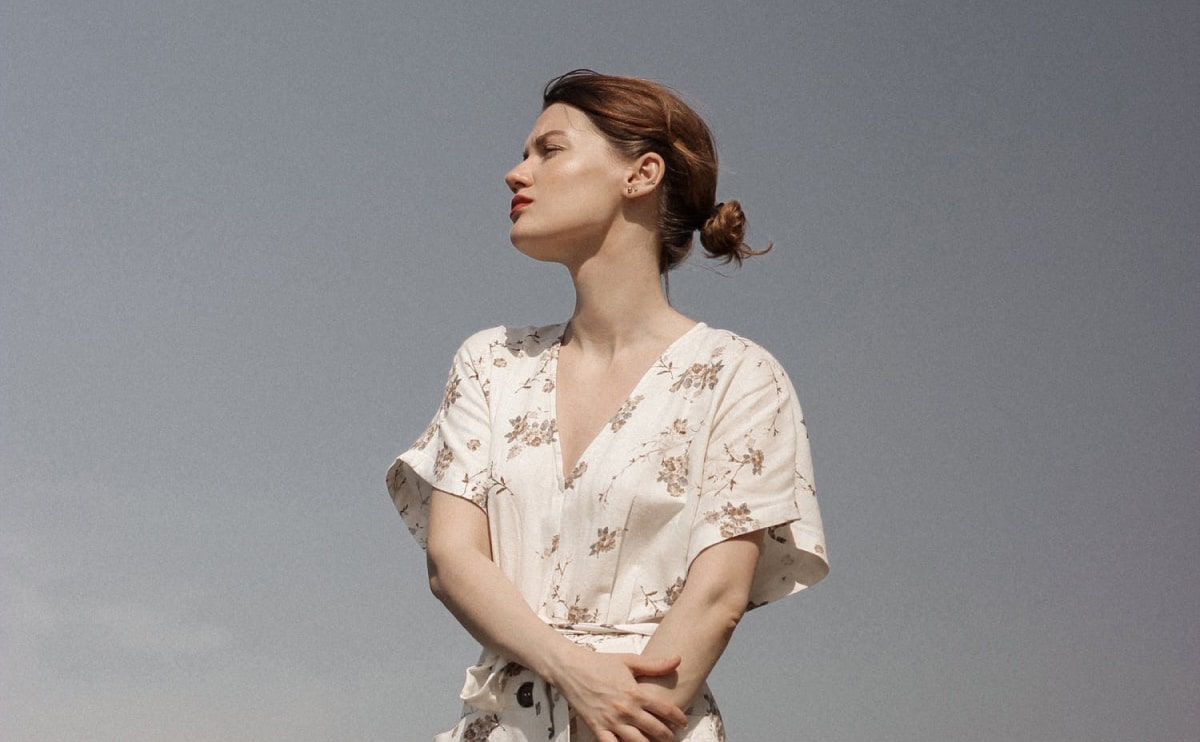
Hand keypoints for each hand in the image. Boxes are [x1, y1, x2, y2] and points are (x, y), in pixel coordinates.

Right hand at [549, 648, 686, 741]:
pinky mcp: (597, 728)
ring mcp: (611, 721)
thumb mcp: (629, 660)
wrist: (571, 669)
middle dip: (667, 735)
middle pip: (654, 729)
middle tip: (672, 736)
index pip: (664, 709)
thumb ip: (655, 664)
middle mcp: (625, 709)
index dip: (677, 717)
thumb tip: (677, 659)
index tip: (683, 722)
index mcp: (634, 692)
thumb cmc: (599, 663)